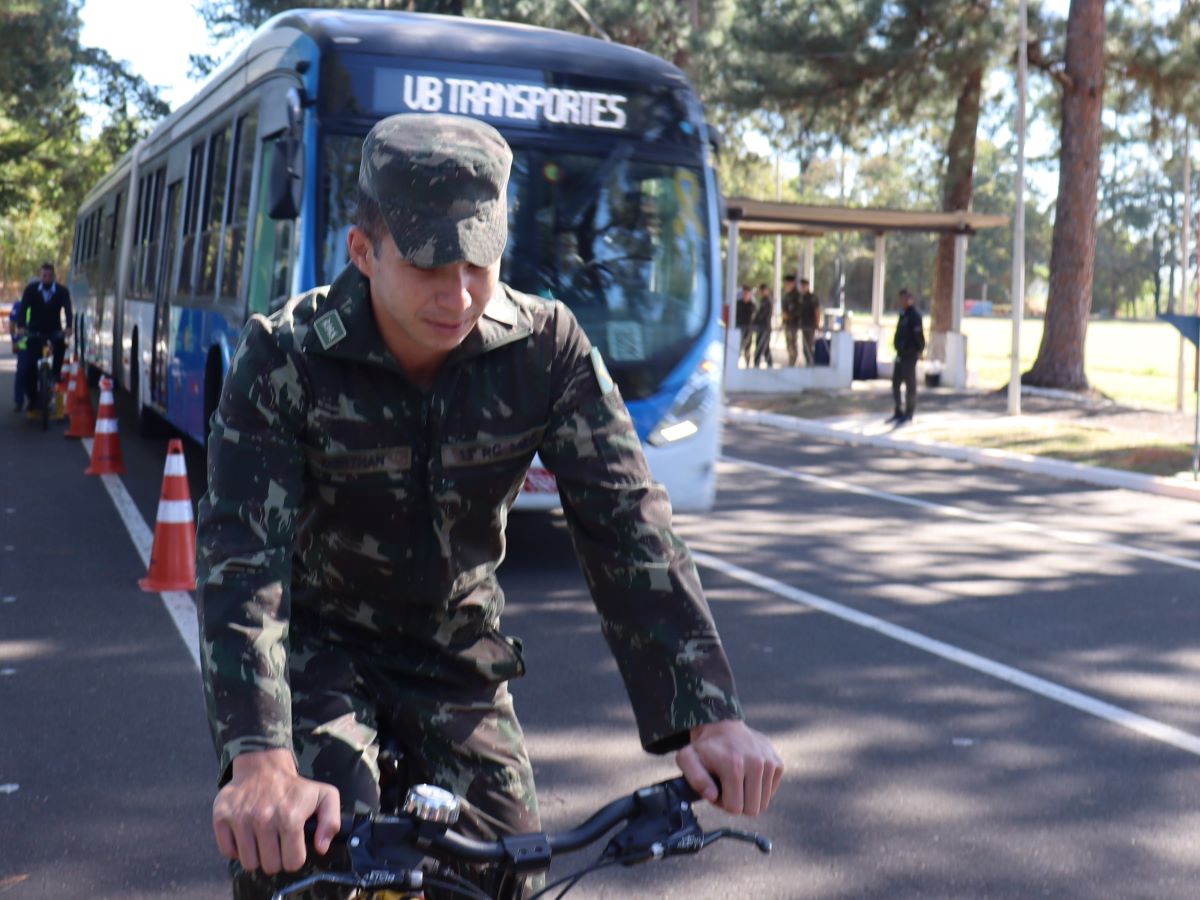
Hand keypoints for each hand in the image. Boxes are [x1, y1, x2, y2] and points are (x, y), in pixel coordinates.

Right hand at [212, 748, 340, 875]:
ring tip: (262, 838)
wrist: (263, 765)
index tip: (293, 846)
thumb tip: (321, 847)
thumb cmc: (295, 786)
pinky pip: (227, 852)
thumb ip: (331, 822)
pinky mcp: (222, 817)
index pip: (293, 862)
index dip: (295, 857)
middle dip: (276, 858)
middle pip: (270, 866)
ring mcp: (241, 819)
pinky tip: (246, 834)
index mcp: (290, 818)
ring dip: (256, 855)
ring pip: (249, 863)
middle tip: (277, 842)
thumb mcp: (325, 796)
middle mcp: (264, 819)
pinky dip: (236, 848)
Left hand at [675, 719, 782, 816]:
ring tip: (737, 780)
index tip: (716, 789)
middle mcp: (756, 763)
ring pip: (763, 803)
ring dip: (749, 796)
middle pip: (753, 809)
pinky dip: (759, 788)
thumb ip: (696, 779)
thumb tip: (712, 796)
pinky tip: (748, 774)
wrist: (722, 725)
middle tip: (727, 787)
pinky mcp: (778, 763)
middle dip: (738, 803)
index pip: (735, 808)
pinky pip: (771, 792)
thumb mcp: (688, 759)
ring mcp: (770, 762)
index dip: (722, 803)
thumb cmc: (704, 747)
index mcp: (734, 765)